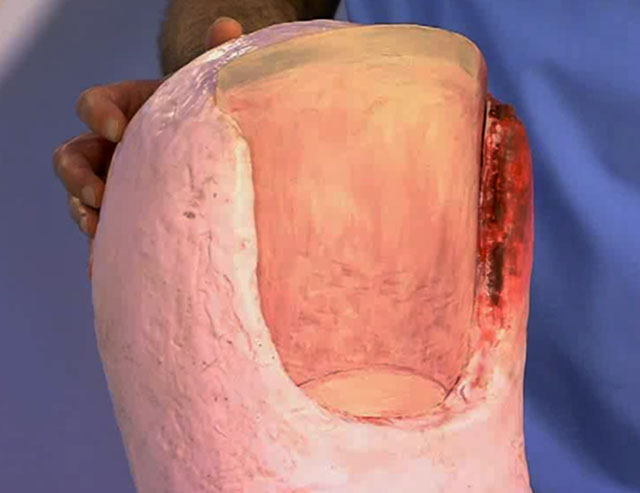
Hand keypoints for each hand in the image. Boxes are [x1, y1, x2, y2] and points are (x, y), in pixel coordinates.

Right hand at [52, 17, 242, 238]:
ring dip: (81, 210)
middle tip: (98, 192)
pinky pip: (102, 227)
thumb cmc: (209, 120)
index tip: (117, 128)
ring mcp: (115, 183)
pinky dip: (101, 239)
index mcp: (126, 110)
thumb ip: (214, 59)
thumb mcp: (210, 92)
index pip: (94, 104)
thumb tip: (229, 27)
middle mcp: (112, 148)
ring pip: (78, 196)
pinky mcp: (125, 213)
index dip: (97, 113)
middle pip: (71, 156)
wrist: (217, 158)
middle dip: (76, 174)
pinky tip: (109, 253)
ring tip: (98, 226)